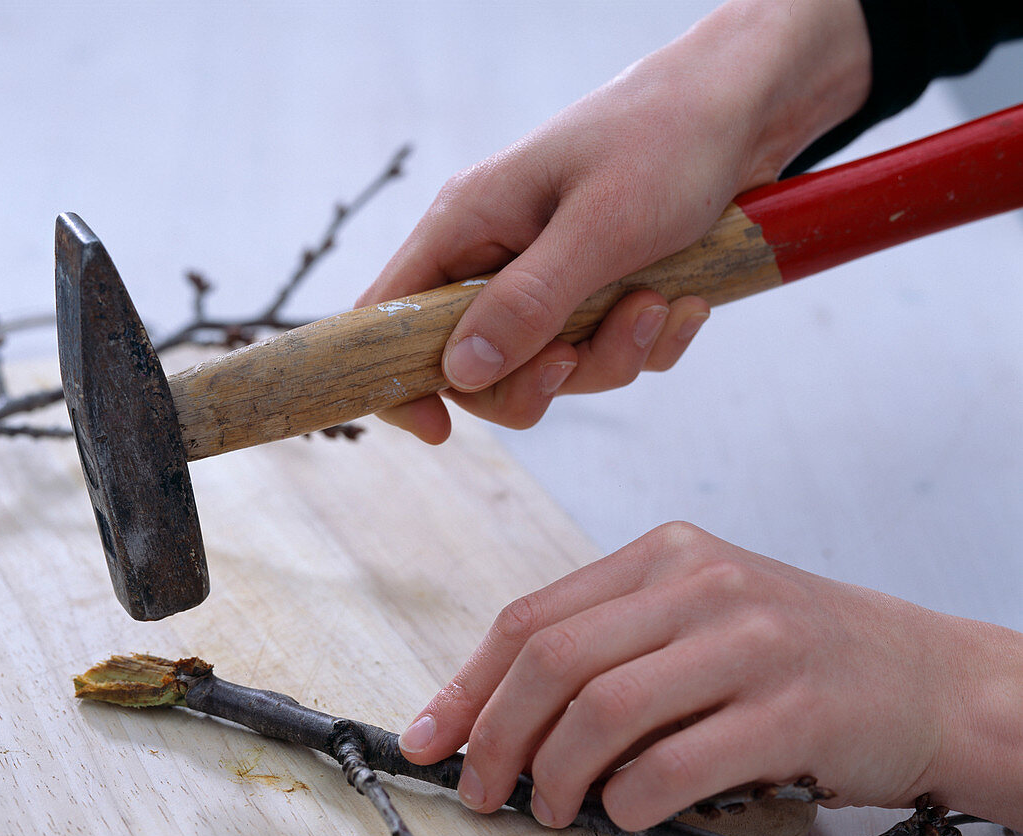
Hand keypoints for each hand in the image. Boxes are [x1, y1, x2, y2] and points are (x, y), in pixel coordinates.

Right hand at [358, 0, 871, 442]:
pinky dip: (646, 341)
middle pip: (477, 365)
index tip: (440, 427)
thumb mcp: (598, 228)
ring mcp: (548, 275)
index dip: (398, 378)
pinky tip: (684, 301)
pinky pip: (605, 350)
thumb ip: (527, 303)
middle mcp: (496, 255)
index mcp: (468, 224)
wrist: (745, 109)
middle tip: (578, 359)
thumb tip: (460, 373)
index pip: (390, 313)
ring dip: (611, 354)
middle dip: (538, 378)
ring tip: (659, 302)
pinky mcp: (596, 290)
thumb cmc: (666, 141)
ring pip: (552, 365)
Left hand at [398, 522, 1022, 830]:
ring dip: (556, 774)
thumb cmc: (795, 650)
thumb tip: (502, 712)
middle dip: (496, 735)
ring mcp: (749, 641)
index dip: (470, 682)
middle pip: (555, 660)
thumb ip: (610, 646)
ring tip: (550, 806)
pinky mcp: (791, 709)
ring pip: (604, 711)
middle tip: (483, 787)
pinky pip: (676, 765)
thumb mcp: (697, 615)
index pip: (534, 615)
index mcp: (664, 555)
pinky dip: (631, 801)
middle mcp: (701, 584)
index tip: (432, 734)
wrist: (925, 674)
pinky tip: (626, 811)